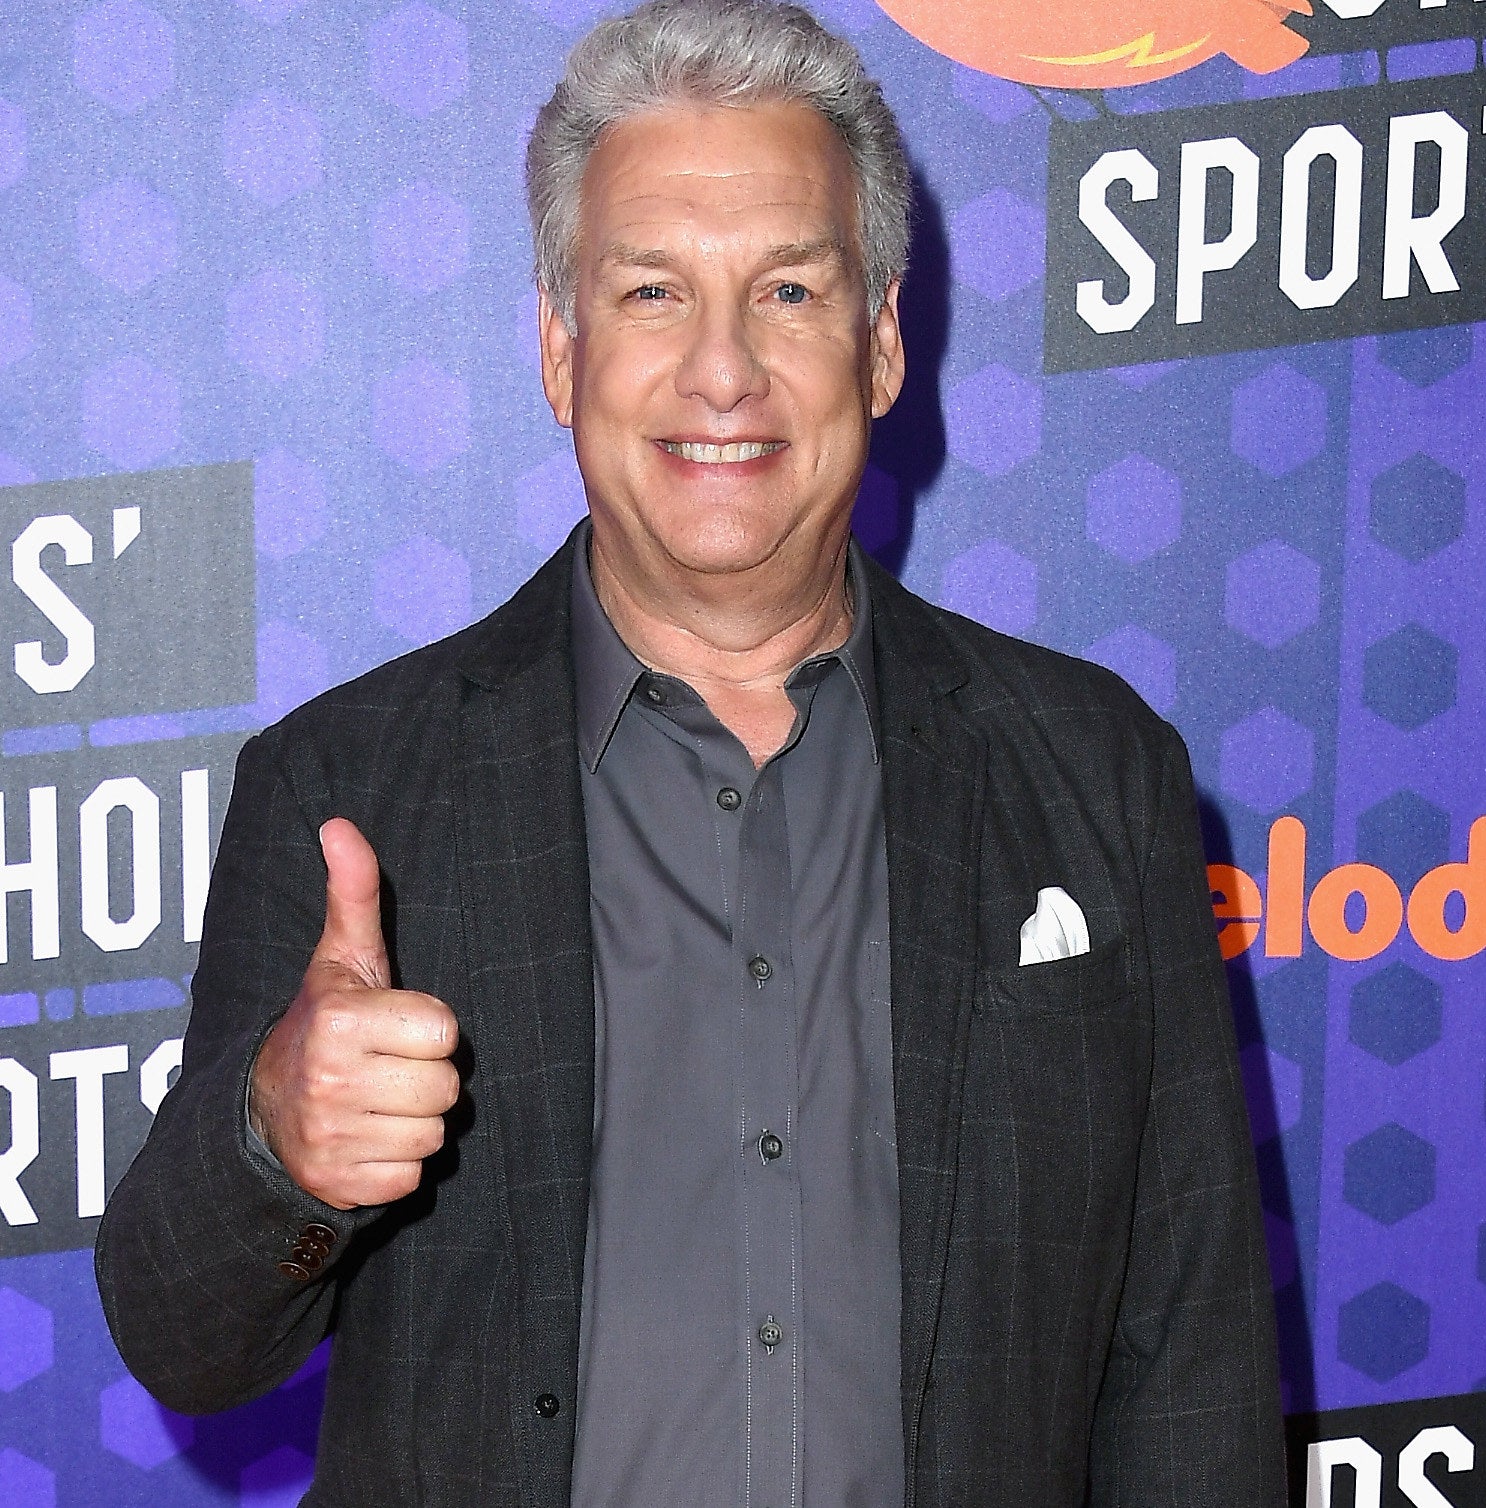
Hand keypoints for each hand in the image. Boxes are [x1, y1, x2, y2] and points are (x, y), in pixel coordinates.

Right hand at [248, 818, 459, 1209]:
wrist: (264, 1109)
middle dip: (427, 1075)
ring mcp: (331, 1137)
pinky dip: (397, 1162)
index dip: (428, 1028)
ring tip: (379, 1100)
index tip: (395, 1026)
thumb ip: (353, 891)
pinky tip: (368, 1137)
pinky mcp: (339, 1184)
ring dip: (415, 1119)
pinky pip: (411, 1176)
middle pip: (447, 1086)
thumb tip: (340, 825)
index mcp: (340, 1020)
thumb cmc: (325, 1021)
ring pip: (434, 1133)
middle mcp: (330, 1079)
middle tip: (389, 1066)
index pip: (445, 1029)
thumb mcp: (343, 957)